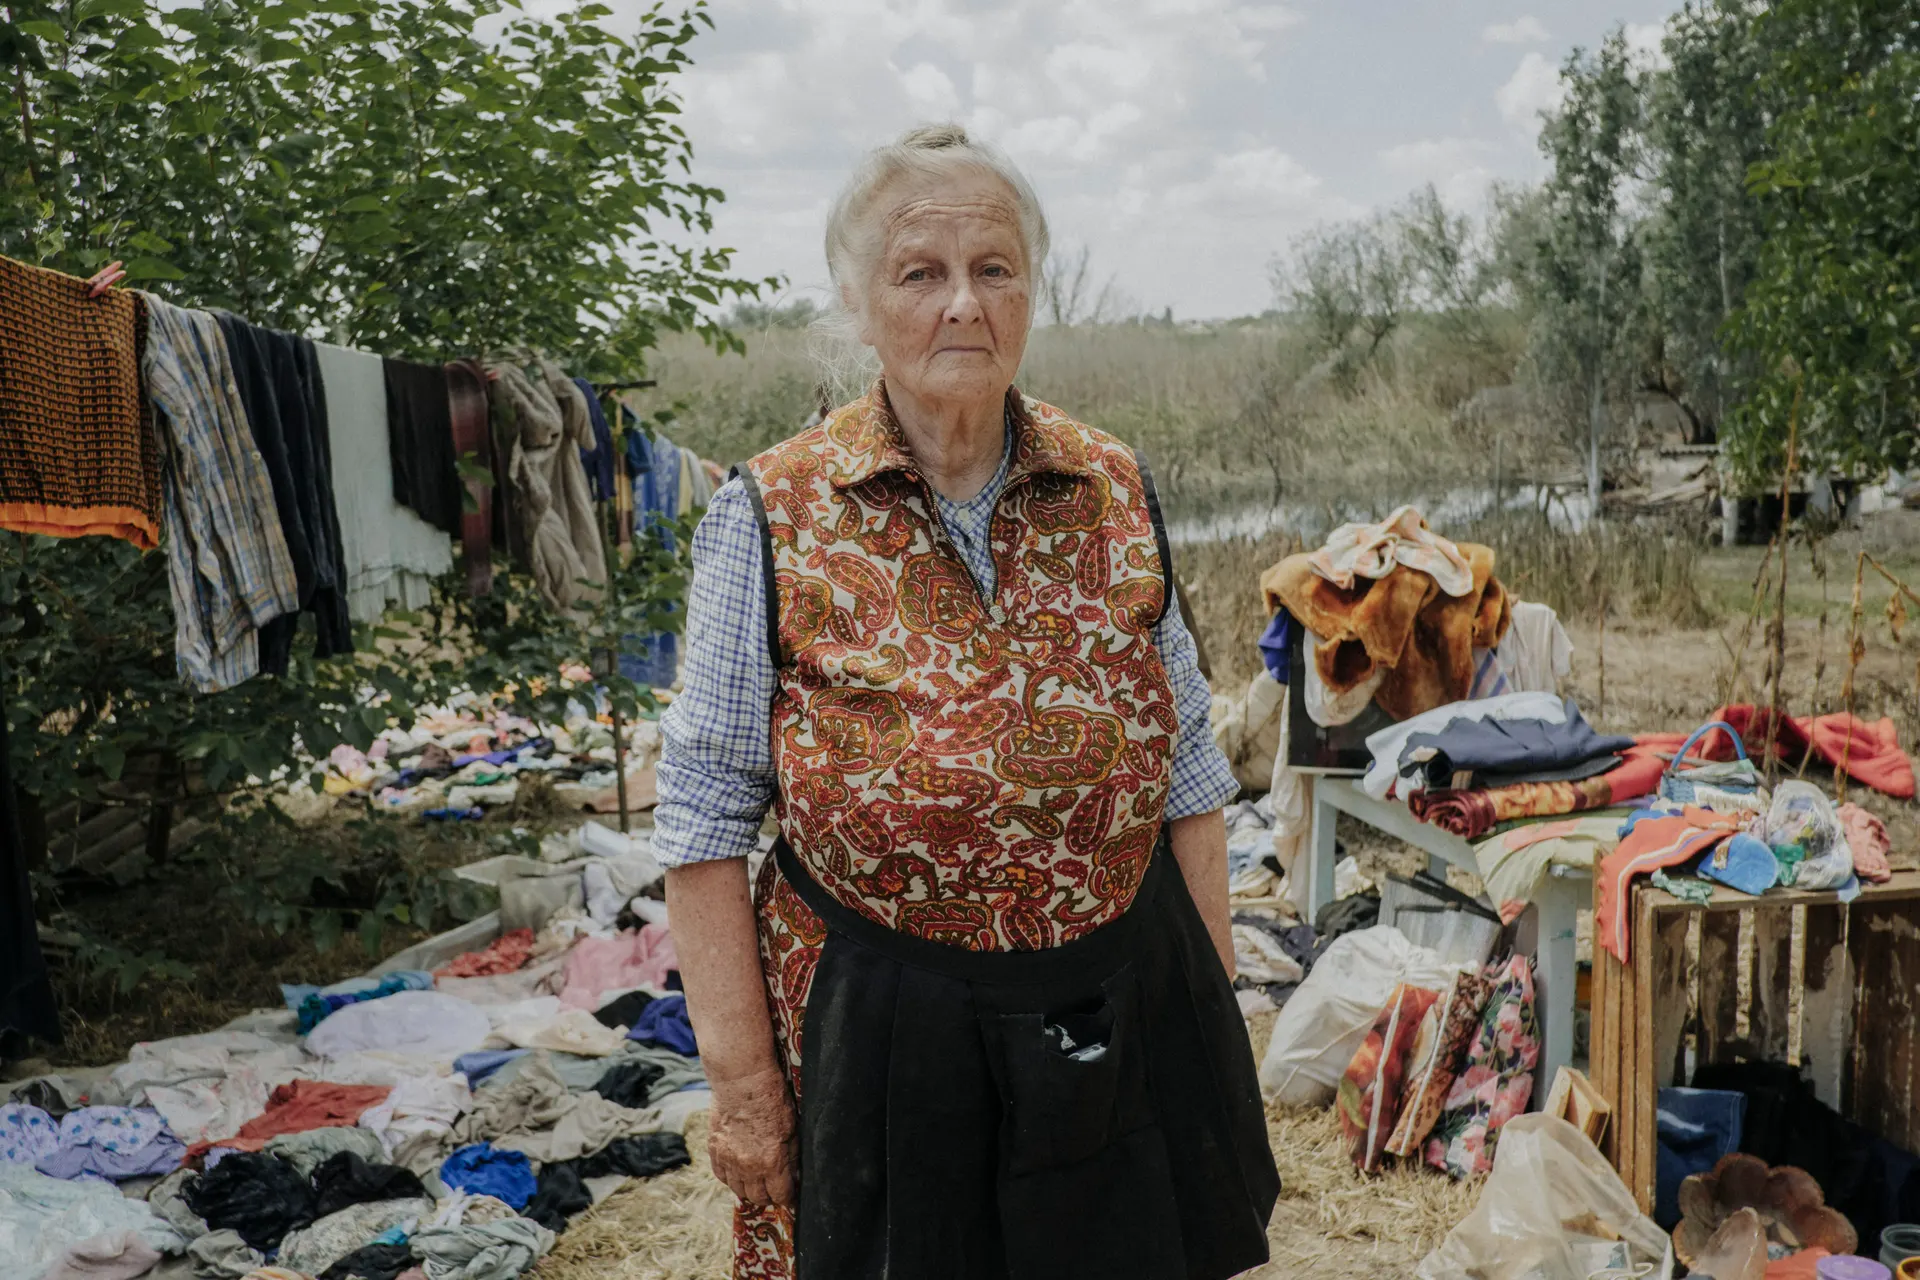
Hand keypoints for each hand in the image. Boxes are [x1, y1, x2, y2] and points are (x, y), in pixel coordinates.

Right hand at [708, 1065, 797, 1206]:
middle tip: (774, 1191)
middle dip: (769, 1197)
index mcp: (772, 1163)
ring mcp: (729, 1160)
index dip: (789, 1198)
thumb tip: (793, 1175)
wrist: (742, 1082)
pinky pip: (721, 1176)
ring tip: (757, 1183)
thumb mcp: (792, 1129)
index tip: (792, 1198)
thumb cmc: (772, 1100)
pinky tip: (738, 1173)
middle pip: (758, 1197)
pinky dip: (730, 1178)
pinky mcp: (714, 1150)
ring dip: (749, 1190)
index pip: (781, 1195)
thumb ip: (792, 1156)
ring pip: (738, 1190)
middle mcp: (749, 1168)